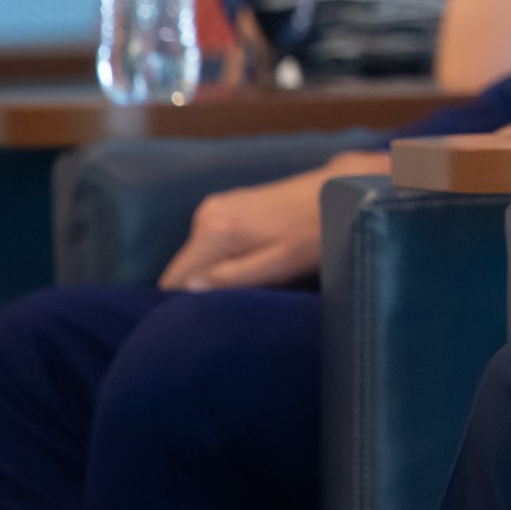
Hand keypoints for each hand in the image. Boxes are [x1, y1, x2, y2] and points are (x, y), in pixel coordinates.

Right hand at [157, 150, 389, 290]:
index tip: (207, 316)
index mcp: (214, 230)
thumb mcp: (279, 265)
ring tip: (253, 276)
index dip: (184, 304)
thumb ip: (233, 277)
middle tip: (240, 298)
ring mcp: (215, 205)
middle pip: (185, 269)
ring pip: (199, 257)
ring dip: (217, 272)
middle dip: (204, 288)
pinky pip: (212, 242)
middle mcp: (206, 214)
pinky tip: (255, 258)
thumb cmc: (315, 234)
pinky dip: (226, 256)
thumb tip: (189, 288)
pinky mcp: (226, 204)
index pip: (172, 280)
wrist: (338, 193)